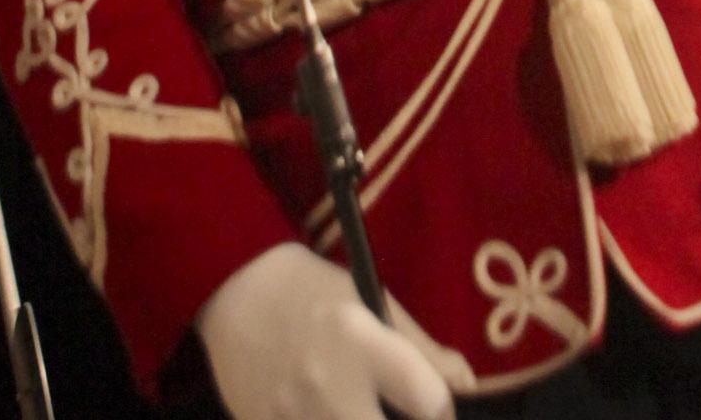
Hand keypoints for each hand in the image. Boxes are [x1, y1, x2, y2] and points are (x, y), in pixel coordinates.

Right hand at [198, 243, 455, 419]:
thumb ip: (421, 349)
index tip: (437, 412)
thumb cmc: (313, 295)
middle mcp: (328, 384)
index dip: (443, 413)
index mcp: (361, 339)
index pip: (429, 399)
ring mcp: (293, 417)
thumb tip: (467, 387)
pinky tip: (328, 415)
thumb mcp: (370, 301)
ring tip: (363, 411)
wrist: (234, 293)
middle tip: (401, 416)